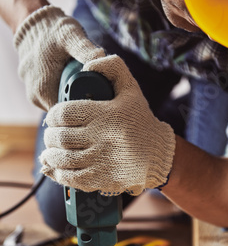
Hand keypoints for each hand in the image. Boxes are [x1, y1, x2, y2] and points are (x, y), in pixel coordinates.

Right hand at [14, 5, 104, 110]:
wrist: (32, 23)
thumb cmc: (52, 29)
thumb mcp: (70, 35)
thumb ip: (85, 48)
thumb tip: (102, 57)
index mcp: (44, 92)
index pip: (70, 115)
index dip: (87, 110)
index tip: (103, 104)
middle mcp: (36, 98)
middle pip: (66, 112)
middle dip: (83, 105)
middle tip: (103, 96)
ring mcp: (34, 95)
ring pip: (60, 104)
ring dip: (74, 99)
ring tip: (93, 90)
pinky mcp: (35, 91)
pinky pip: (54, 97)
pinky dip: (66, 93)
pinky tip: (79, 86)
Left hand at [39, 55, 175, 195]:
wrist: (159, 154)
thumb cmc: (140, 120)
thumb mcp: (131, 88)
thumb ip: (112, 68)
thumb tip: (87, 66)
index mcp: (106, 114)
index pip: (65, 113)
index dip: (53, 116)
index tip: (53, 119)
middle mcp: (103, 137)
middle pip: (60, 137)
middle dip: (50, 136)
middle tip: (51, 135)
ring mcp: (102, 160)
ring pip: (63, 158)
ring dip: (51, 155)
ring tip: (51, 151)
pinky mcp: (103, 179)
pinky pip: (72, 178)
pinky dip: (58, 173)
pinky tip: (56, 168)